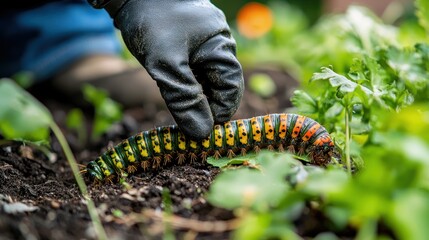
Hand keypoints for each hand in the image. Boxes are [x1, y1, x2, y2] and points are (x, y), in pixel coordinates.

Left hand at [104, 0, 243, 138]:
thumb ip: (184, 100)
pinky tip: (171, 86)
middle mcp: (218, 44)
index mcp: (221, 46)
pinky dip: (185, 81)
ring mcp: (204, 41)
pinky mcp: (189, 41)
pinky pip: (194, 67)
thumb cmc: (151, 22)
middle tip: (183, 120)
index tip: (198, 129)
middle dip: (203, 104)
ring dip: (193, 94)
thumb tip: (201, 134)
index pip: (230, 89)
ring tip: (174, 102)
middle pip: (219, 84)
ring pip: (205, 78)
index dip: (217, 112)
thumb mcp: (166, 65)